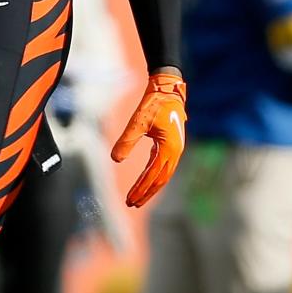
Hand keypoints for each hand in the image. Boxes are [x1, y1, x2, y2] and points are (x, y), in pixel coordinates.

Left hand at [111, 71, 186, 207]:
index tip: (129, 199)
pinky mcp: (172, 145)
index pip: (153, 175)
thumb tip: (115, 160)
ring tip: (138, 197)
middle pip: (161, 180)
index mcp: (170, 149)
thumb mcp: (138, 122)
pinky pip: (163, 165)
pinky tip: (145, 179)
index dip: (141, 189)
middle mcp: (175, 152)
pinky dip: (154, 175)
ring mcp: (176, 149)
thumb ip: (127, 141)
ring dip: (151, 186)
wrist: (167, 89)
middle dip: (146, 193)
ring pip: (163, 174)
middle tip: (132, 204)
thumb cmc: (154, 104)